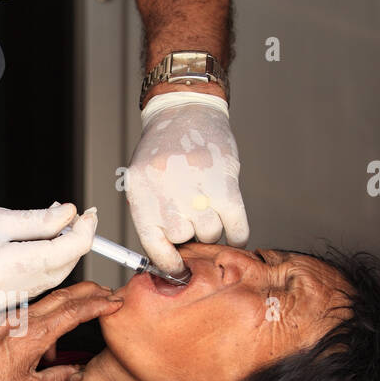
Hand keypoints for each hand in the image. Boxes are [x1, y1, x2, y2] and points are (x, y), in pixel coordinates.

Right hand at [0, 201, 97, 307]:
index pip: (61, 253)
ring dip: (59, 257)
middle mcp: (2, 293)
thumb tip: (71, 216)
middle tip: (78, 219)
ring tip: (56, 230)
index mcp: (2, 267)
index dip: (83, 234)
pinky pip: (29, 289)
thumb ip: (37, 220)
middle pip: (59, 271)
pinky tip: (35, 251)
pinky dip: (39, 270)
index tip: (89, 216)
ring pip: (47, 282)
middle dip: (74, 245)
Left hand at [0, 282, 122, 380]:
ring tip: (53, 351)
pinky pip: (21, 315)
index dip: (97, 305)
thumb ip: (57, 378)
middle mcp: (19, 320)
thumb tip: (74, 373)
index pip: (74, 312)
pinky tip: (32, 345)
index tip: (112, 301)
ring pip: (41, 306)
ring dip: (57, 317)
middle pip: (62, 297)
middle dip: (86, 293)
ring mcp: (4, 318)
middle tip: (103, 293)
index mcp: (33, 335)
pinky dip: (35, 324)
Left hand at [126, 92, 248, 275]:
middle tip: (193, 217)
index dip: (169, 263)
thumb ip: (153, 216)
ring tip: (208, 206)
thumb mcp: (144, 181)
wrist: (186, 111)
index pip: (155, 247)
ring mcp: (197, 191)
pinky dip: (237, 234)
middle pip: (185, 239)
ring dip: (212, 226)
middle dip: (191, 234)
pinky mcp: (226, 186)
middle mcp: (167, 195)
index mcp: (142, 195)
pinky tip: (233, 228)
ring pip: (211, 234)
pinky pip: (236, 227)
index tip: (178, 269)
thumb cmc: (163, 150)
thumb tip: (169, 260)